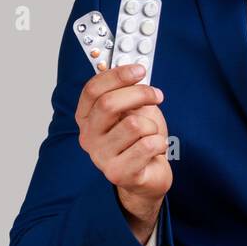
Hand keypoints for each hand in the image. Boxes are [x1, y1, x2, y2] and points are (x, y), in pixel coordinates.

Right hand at [75, 62, 170, 239]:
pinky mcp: (119, 173)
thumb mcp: (132, 110)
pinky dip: (160, 143)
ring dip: (152, 126)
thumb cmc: (139, 141)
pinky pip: (148, 145)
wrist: (148, 177)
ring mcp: (101, 157)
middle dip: (140, 94)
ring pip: (134, 125)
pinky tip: (156, 149)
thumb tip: (133, 68)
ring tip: (151, 135)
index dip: (117, 75)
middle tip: (157, 95)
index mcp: (86, 117)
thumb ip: (128, 91)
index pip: (93, 89)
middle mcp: (88, 137)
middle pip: (109, 104)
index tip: (139, 69)